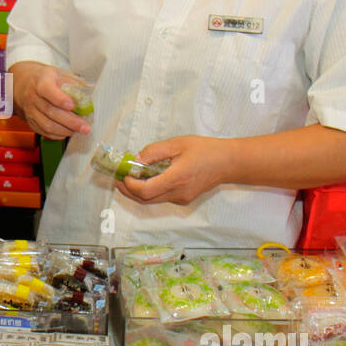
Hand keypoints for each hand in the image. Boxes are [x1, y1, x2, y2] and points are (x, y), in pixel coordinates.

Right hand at [10, 62, 90, 139]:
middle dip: (70, 121)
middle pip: (50, 111)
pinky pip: (44, 132)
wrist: (25, 85)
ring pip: (47, 125)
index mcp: (41, 81)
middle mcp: (32, 96)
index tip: (72, 105)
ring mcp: (30, 111)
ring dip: (65, 130)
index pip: (47, 90)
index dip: (59, 98)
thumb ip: (75, 83)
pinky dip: (58, 134)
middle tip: (85, 127)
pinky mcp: (31, 122)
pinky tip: (69, 132)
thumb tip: (91, 94)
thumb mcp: (60, 74)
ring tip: (79, 130)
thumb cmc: (48, 80)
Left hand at [114, 135, 233, 206]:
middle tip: (117, 178)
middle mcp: (178, 193)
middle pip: (145, 200)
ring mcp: (181, 199)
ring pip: (152, 201)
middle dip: (127, 190)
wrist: (228, 163)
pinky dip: (149, 191)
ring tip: (127, 178)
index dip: (130, 185)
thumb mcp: (177, 144)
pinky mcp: (183, 200)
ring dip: (137, 192)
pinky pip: (161, 198)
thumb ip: (154, 152)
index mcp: (177, 178)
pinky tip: (145, 179)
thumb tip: (136, 160)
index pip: (145, 190)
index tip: (123, 173)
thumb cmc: (205, 150)